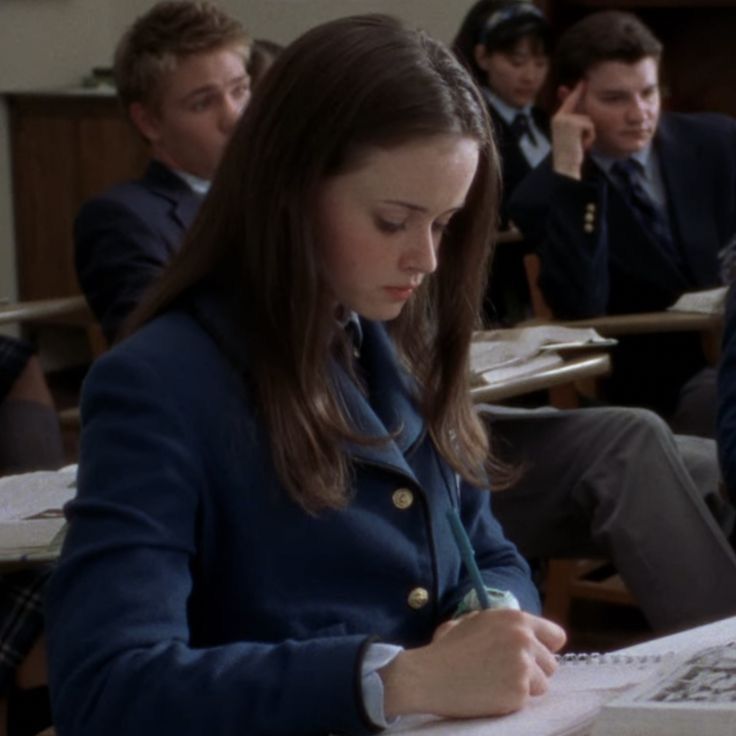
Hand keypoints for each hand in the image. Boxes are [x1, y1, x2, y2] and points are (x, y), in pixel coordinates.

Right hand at [380, 609, 566, 718]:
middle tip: (506, 674)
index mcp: (515, 618)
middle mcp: (524, 639)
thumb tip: (518, 632)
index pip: (555, 636)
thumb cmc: (446, 648)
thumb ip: (500, 624)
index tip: (535, 657)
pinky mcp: (519, 692)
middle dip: (534, 672)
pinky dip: (511, 701)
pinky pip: (526, 701)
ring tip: (497, 684)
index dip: (545, 648)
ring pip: (543, 685)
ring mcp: (523, 666)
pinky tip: (490, 694)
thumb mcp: (473, 620)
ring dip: (525, 688)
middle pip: (551, 664)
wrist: (429, 675)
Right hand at [551, 81, 595, 179]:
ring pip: (588, 119)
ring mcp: (565, 120)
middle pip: (579, 105)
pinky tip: (582, 145)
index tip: (584, 80)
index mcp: (557, 119)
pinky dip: (590, 137)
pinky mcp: (573, 124)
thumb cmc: (570, 153)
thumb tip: (580, 112)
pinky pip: (590, 125)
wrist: (564, 166)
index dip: (577, 91)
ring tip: (580, 144)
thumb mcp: (572, 135)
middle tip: (585, 95)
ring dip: (589, 133)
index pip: (569, 100)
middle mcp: (559, 117)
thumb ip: (575, 121)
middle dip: (583, 107)